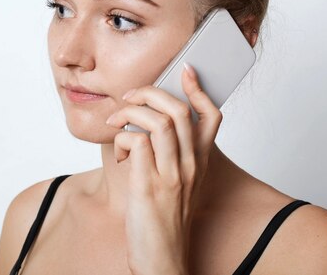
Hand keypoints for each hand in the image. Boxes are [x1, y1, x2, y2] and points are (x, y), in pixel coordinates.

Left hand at [105, 63, 222, 274]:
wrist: (163, 259)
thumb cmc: (165, 219)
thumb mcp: (177, 184)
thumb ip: (171, 155)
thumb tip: (148, 126)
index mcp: (200, 163)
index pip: (211, 117)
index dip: (199, 89)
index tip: (186, 70)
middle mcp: (191, 165)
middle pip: (179, 110)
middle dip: (151, 93)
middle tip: (130, 97)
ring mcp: (172, 175)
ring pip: (159, 122)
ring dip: (130, 112)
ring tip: (116, 121)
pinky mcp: (149, 186)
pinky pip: (137, 143)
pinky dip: (123, 138)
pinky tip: (119, 152)